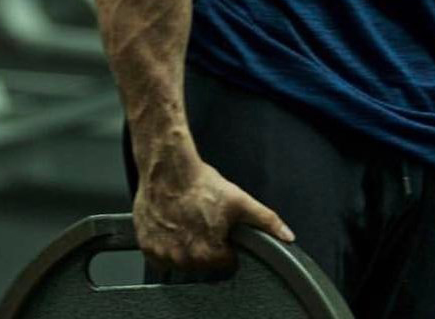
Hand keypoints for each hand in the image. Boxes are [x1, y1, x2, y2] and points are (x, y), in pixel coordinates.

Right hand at [133, 157, 294, 273]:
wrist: (168, 168)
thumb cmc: (202, 184)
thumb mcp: (240, 200)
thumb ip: (267, 221)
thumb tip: (288, 236)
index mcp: (208, 254)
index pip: (225, 264)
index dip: (227, 246)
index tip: (222, 229)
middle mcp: (184, 260)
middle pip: (203, 265)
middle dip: (207, 247)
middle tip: (205, 222)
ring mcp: (163, 255)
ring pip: (181, 262)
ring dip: (186, 247)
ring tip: (189, 221)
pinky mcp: (147, 247)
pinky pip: (160, 257)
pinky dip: (166, 245)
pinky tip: (173, 225)